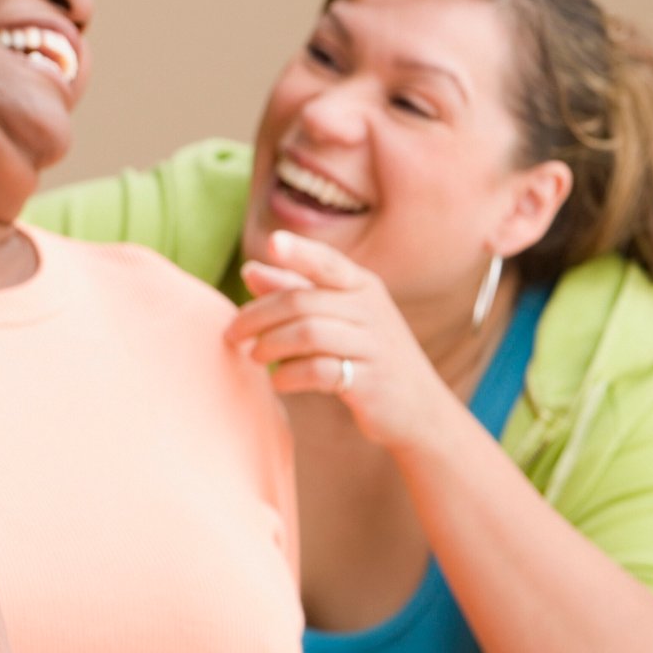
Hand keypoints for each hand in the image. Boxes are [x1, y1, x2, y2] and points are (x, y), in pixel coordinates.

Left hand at [227, 230, 455, 451]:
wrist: (419, 410)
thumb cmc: (368, 355)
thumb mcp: (338, 317)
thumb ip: (294, 291)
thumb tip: (250, 270)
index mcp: (362, 286)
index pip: (327, 262)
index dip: (299, 251)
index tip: (272, 242)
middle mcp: (371, 309)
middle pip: (301, 301)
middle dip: (258, 316)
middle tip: (232, 333)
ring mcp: (374, 344)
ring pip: (307, 333)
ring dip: (270, 346)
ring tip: (255, 357)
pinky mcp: (371, 380)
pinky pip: (319, 370)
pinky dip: (289, 376)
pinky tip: (279, 382)